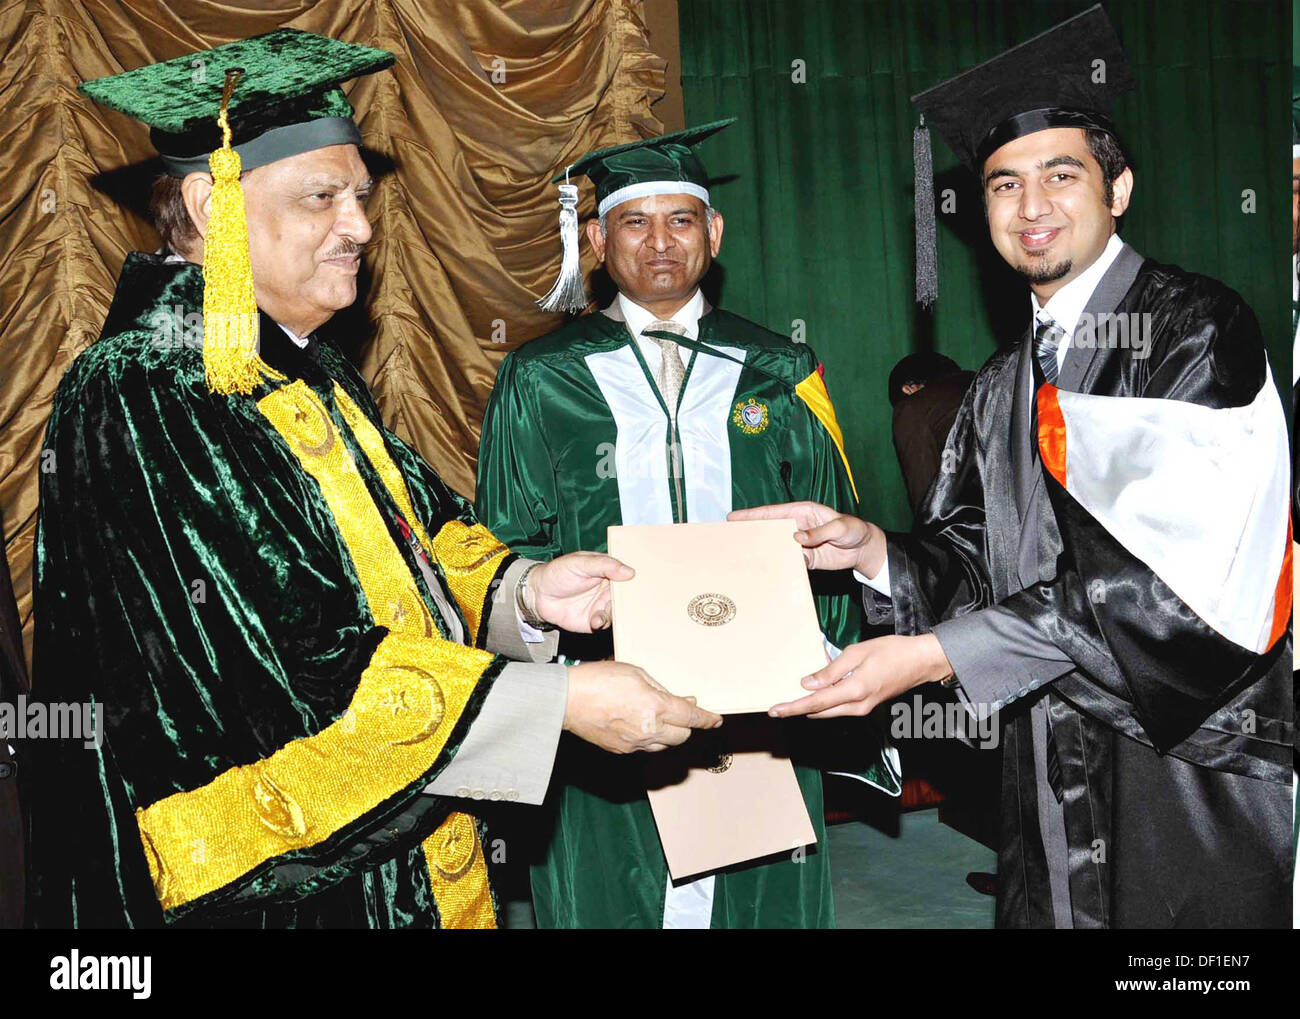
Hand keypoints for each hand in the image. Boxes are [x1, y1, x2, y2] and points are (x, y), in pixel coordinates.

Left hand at [527, 553, 632, 631]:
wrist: (538, 594)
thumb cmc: (557, 573)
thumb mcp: (580, 563)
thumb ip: (604, 565)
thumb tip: (629, 571)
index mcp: (608, 571)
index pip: (628, 575)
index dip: (636, 579)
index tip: (644, 583)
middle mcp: (608, 589)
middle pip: (627, 596)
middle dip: (631, 599)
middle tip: (632, 602)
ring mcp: (602, 605)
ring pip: (619, 611)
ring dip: (618, 613)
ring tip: (609, 611)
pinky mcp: (594, 620)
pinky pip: (605, 623)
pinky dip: (603, 622)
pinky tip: (596, 620)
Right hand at [564, 661, 722, 752]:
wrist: (566, 700)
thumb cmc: (598, 679)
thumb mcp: (636, 673)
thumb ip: (662, 689)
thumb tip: (682, 701)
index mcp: (655, 707)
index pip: (691, 718)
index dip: (707, 719)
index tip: (716, 720)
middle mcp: (648, 730)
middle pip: (682, 736)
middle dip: (686, 725)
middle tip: (681, 711)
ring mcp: (634, 744)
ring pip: (664, 745)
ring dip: (669, 734)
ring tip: (658, 718)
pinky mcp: (621, 751)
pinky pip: (645, 748)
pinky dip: (649, 739)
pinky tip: (639, 724)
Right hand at [727, 501, 886, 577]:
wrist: (863, 549)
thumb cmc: (853, 530)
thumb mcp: (839, 527)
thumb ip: (819, 532)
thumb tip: (796, 538)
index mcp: (802, 512)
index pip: (773, 513)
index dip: (752, 515)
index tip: (734, 518)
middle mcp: (796, 527)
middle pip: (769, 529)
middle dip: (750, 532)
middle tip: (730, 537)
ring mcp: (799, 544)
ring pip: (775, 546)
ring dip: (761, 550)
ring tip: (741, 555)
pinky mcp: (804, 559)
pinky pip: (788, 561)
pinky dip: (777, 565)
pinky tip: (765, 569)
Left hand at [769, 633, 953, 718]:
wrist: (921, 662)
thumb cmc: (892, 652)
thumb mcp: (857, 653)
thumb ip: (831, 670)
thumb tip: (808, 684)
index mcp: (853, 691)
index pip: (815, 703)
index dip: (793, 707)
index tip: (775, 710)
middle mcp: (857, 705)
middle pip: (819, 712)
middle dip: (797, 709)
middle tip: (778, 706)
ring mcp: (863, 708)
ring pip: (828, 711)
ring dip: (810, 706)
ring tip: (792, 698)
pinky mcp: (866, 705)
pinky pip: (839, 707)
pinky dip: (825, 702)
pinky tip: (817, 691)